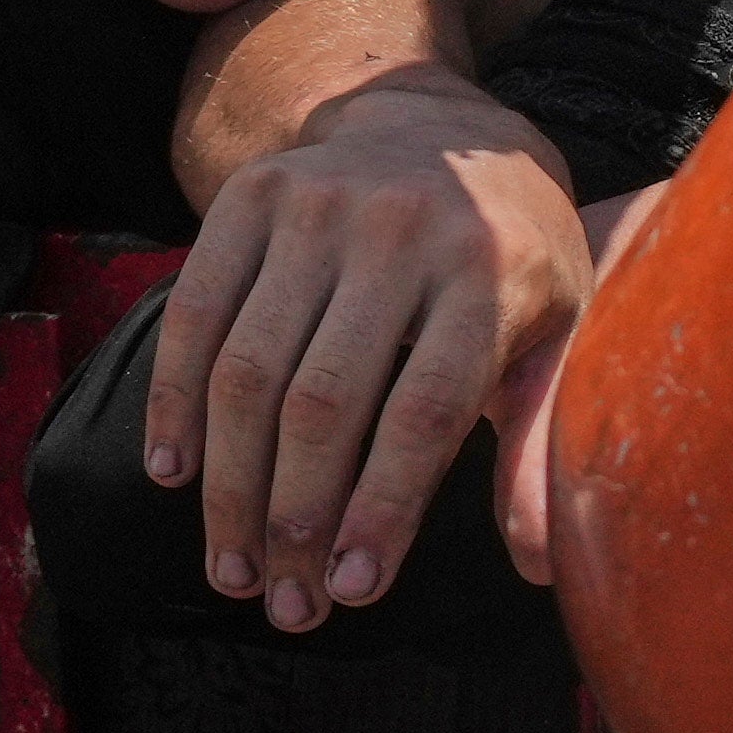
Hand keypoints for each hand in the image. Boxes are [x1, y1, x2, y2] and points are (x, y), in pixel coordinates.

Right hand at [139, 77, 589, 621]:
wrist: (435, 127)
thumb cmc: (509, 254)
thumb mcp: (559, 330)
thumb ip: (545, 439)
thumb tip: (538, 562)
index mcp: (490, 273)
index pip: (424, 411)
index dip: (382, 508)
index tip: (352, 590)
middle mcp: (401, 231)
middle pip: (324, 401)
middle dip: (293, 517)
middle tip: (280, 604)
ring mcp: (317, 207)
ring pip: (249, 369)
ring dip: (229, 484)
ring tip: (232, 567)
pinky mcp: (251, 196)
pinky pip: (195, 314)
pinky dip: (174, 400)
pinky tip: (175, 472)